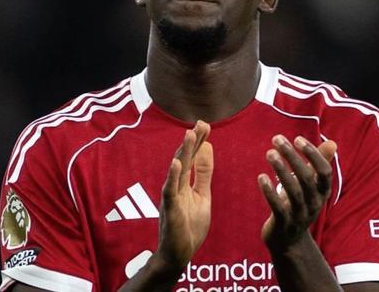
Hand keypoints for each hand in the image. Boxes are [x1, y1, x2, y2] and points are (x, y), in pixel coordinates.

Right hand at [156, 120, 213, 268]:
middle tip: (200, 123)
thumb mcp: (202, 196)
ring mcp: (172, 197)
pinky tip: (176, 163)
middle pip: (185, 159)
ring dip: (183, 152)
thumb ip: (203, 174)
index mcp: (185, 183)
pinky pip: (170, 191)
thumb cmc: (189, 226)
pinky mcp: (170, 210)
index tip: (205, 124)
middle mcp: (176, 186)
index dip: (199, 142)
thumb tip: (208, 148)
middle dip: (192, 141)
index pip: (193, 158)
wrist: (179, 255)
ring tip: (189, 135)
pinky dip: (173, 176)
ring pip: (177, 171)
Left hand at [258, 135, 335, 253]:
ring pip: (293, 191)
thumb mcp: (312, 187)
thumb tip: (333, 143)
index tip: (297, 138)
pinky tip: (261, 177)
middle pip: (306, 178)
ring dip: (281, 169)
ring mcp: (299, 215)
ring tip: (269, 153)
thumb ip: (320, 164)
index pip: (324, 171)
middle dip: (292, 156)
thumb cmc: (301, 205)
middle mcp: (314, 203)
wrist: (290, 242)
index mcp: (322, 192)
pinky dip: (269, 191)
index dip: (313, 154)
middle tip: (277, 139)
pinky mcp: (284, 223)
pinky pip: (278, 207)